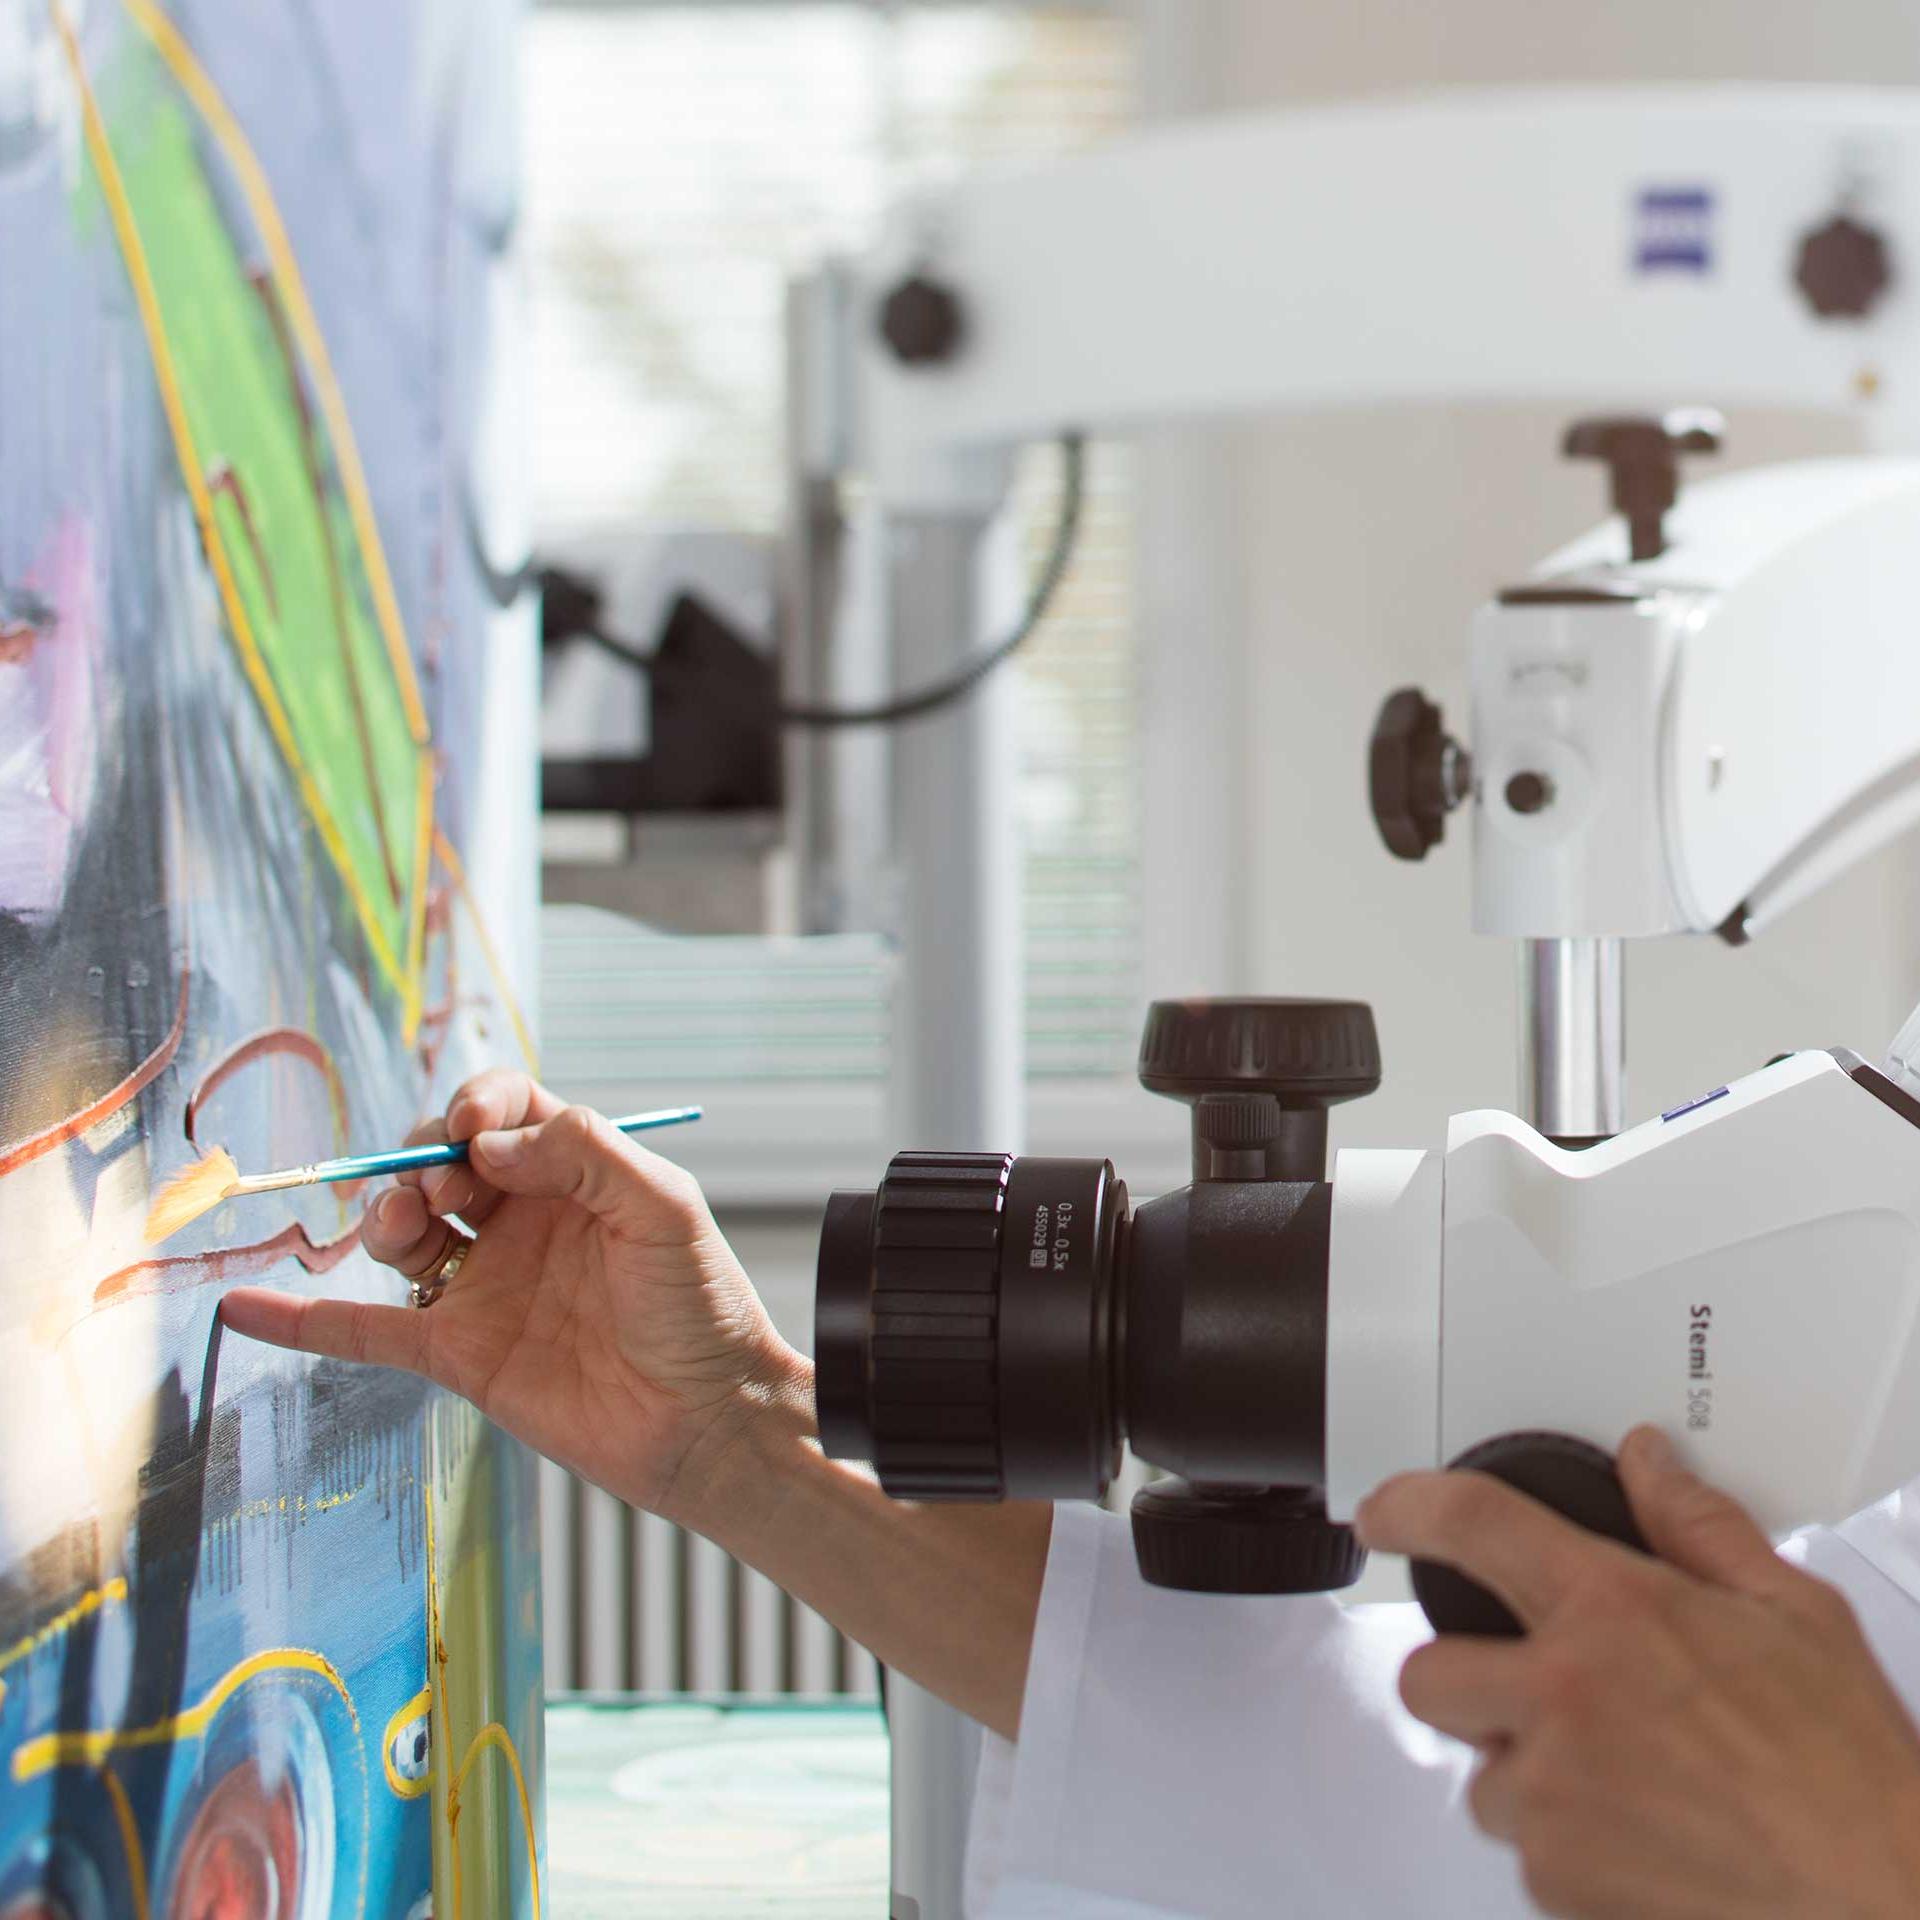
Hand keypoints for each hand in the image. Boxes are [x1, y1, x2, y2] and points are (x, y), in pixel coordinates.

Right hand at [220, 1071, 805, 1528]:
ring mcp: (485, 1287)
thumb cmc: (703, 1308)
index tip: (474, 1130)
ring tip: (403, 1223)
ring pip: (402, 1231)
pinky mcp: (459, 1354)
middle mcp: (521, 1222)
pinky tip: (245, 1307)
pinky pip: (365, 1331)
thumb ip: (583, 1153)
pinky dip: (302, 1319)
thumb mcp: (663, 1207)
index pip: (503, 1111)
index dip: (477, 1107)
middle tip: (451, 1190)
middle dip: (424, 1159)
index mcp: (574, 1174)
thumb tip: (487, 1144)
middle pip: (438, 1163)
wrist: (707, 1420)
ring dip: (383, 1213)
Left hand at [1357, 1428, 1919, 1919]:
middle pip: (1428, 1676)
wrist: (1885, 1911)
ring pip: (1477, 1775)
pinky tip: (1642, 1837)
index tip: (1384, 1511)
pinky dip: (1565, 1846)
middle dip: (1466, 1683)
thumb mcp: (1795, 1617)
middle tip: (1534, 1694)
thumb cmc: (1854, 1777)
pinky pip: (1525, 1852)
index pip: (1473, 1524)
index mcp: (1614, 1613)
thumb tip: (1650, 1464)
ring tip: (1622, 1780)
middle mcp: (1564, 1699)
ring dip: (1525, 1774)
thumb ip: (1699, 1529)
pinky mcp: (1558, 1881)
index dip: (1409, 1505)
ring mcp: (1553, 1796)